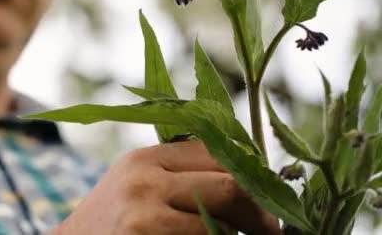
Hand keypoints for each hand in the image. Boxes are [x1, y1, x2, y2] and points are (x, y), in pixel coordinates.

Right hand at [51, 141, 280, 234]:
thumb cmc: (112, 219)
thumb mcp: (137, 182)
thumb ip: (179, 172)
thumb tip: (248, 172)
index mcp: (147, 157)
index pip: (218, 154)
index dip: (251, 175)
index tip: (266, 195)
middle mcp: (145, 179)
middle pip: (230, 186)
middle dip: (260, 213)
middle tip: (271, 231)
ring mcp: (144, 214)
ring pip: (220, 224)